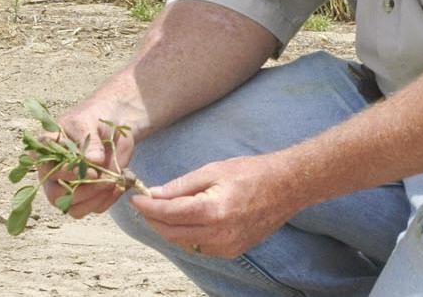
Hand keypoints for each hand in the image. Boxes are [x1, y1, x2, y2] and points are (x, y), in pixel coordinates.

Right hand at [38, 104, 134, 218]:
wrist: (117, 121)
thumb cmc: (97, 117)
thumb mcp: (91, 122)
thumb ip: (89, 141)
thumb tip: (92, 161)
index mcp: (46, 150)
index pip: (45, 169)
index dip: (65, 174)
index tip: (90, 170)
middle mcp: (53, 172)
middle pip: (55, 195)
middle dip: (81, 191)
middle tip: (103, 179)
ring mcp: (70, 186)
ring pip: (73, 208)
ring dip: (95, 199)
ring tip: (114, 183)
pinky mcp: (88, 194)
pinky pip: (93, 208)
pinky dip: (108, 200)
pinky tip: (120, 186)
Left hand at [130, 154, 300, 257]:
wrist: (287, 186)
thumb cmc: (253, 172)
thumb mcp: (214, 170)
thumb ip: (182, 185)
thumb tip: (155, 193)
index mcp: (213, 210)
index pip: (168, 212)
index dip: (148, 206)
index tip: (135, 198)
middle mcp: (219, 234)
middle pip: (171, 232)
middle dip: (154, 218)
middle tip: (145, 204)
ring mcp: (226, 246)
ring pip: (183, 242)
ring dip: (169, 228)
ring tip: (162, 210)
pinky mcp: (232, 251)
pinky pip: (200, 246)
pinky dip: (187, 234)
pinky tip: (187, 220)